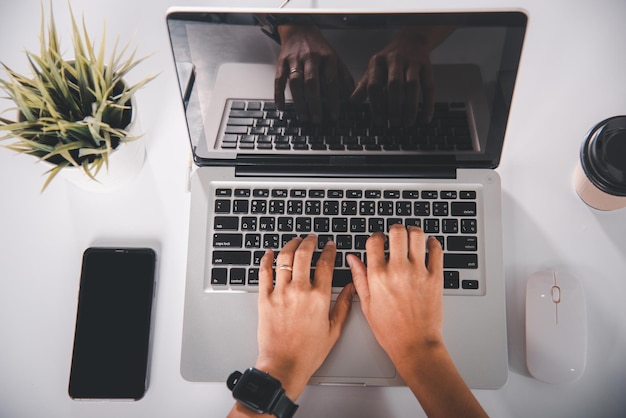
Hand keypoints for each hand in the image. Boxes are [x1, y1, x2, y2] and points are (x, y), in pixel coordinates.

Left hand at [255, 235, 354, 400]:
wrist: (283, 366)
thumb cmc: (308, 352)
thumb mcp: (334, 329)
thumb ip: (343, 305)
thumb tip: (352, 288)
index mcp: (319, 297)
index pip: (326, 264)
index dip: (329, 250)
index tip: (330, 245)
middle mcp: (300, 291)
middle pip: (304, 254)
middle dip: (309, 241)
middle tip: (312, 238)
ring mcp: (280, 293)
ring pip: (284, 259)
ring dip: (290, 245)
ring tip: (295, 241)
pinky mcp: (264, 299)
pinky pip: (264, 272)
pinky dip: (266, 259)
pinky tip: (269, 253)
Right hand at [275, 24, 354, 122]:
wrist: (300, 29)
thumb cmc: (319, 48)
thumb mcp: (335, 58)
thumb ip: (343, 77)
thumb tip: (351, 96)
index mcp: (327, 57)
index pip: (331, 82)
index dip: (333, 100)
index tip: (334, 115)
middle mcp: (311, 57)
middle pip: (312, 83)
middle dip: (315, 104)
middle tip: (317, 120)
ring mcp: (295, 59)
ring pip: (295, 82)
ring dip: (299, 102)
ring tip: (303, 117)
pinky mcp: (282, 61)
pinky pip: (279, 80)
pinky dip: (279, 94)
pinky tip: (281, 107)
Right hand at [348, 225, 486, 416]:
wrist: (415, 345)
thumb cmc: (390, 330)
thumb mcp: (366, 305)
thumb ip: (359, 278)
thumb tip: (352, 259)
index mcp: (378, 276)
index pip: (375, 241)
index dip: (376, 237)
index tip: (378, 241)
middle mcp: (398, 270)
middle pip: (397, 232)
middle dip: (395, 230)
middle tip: (396, 236)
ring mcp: (419, 272)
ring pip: (418, 236)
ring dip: (413, 232)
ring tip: (412, 237)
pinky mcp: (436, 277)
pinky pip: (437, 250)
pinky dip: (433, 243)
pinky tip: (429, 245)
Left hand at [350, 29, 435, 126]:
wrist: (411, 40)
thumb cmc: (389, 60)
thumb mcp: (374, 69)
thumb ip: (364, 85)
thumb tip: (352, 101)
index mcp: (378, 61)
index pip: (374, 84)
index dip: (375, 104)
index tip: (378, 121)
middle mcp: (395, 59)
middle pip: (394, 85)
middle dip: (394, 106)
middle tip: (393, 123)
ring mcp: (412, 61)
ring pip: (413, 86)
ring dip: (410, 107)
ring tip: (407, 123)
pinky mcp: (427, 65)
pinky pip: (429, 86)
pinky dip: (428, 104)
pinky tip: (426, 118)